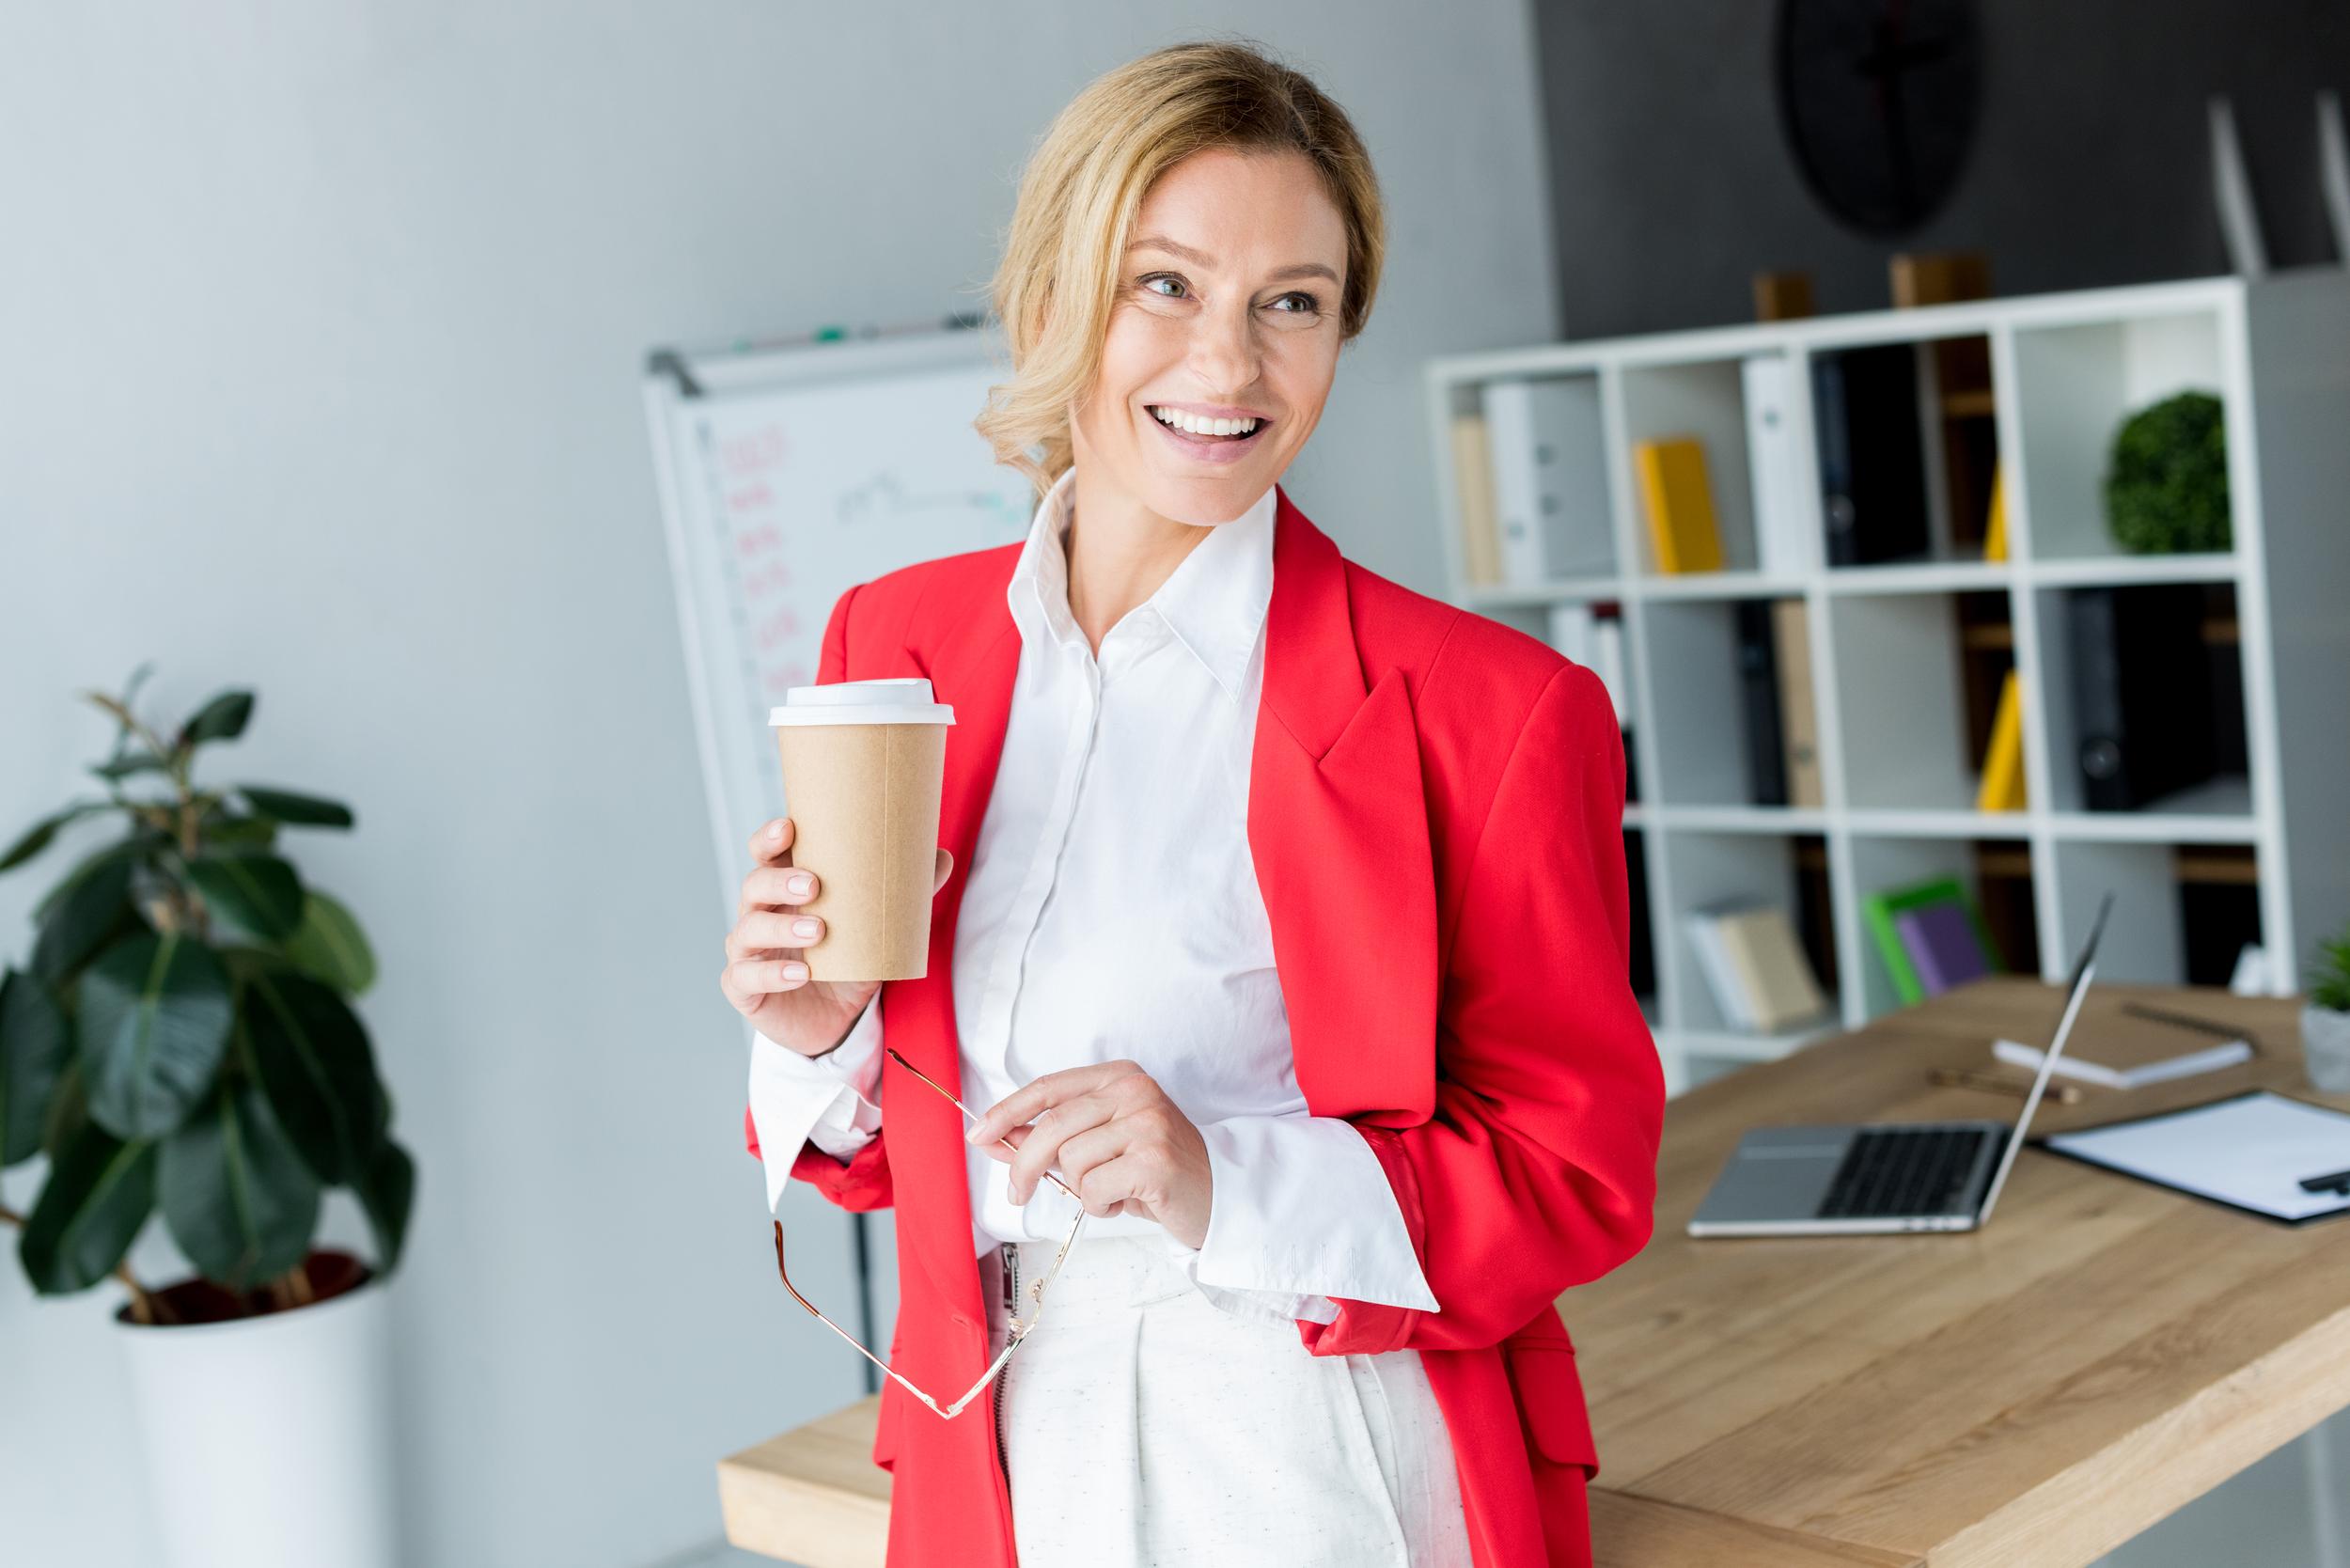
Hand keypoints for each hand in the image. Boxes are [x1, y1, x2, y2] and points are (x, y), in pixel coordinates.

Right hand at [719, 815, 952, 1057]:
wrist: (838, 1020)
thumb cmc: (850, 959)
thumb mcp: (878, 927)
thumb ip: (906, 894)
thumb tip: (942, 857)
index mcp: (786, 890)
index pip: (767, 855)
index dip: (769, 839)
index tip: (789, 827)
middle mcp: (761, 914)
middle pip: (754, 886)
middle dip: (779, 881)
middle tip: (814, 885)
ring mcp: (749, 951)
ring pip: (749, 930)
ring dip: (782, 927)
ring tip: (818, 930)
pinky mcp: (746, 988)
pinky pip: (748, 978)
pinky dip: (773, 974)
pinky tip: (800, 974)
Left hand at [965, 1061, 1212, 1249]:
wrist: (1217, 1194)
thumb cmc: (1153, 1169)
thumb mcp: (1099, 1144)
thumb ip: (1049, 1137)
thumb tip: (994, 1137)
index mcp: (1118, 1076)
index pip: (1048, 1088)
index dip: (1007, 1111)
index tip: (978, 1133)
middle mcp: (1133, 1091)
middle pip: (1051, 1128)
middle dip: (1025, 1166)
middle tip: (1017, 1194)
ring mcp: (1146, 1122)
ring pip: (1071, 1162)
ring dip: (1081, 1189)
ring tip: (1111, 1190)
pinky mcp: (1154, 1159)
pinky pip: (1092, 1189)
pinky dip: (1100, 1205)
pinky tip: (1126, 1200)